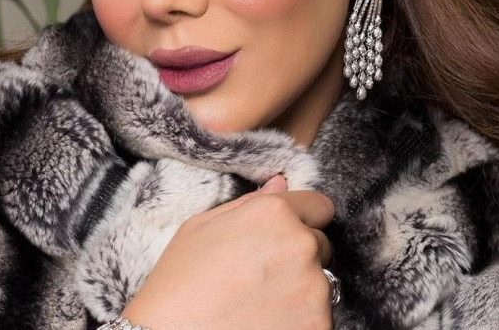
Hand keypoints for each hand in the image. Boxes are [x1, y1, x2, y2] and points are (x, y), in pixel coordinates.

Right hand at [121, 174, 335, 329]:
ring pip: (321, 285)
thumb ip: (249, 203)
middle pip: (320, 246)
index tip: (280, 241)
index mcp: (274, 213)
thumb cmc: (178, 286)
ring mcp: (315, 289)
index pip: (319, 207)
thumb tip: (281, 183)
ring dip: (300, 293)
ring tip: (257, 307)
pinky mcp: (320, 326)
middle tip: (260, 279)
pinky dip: (300, 323)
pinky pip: (319, 318)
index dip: (300, 221)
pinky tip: (265, 325)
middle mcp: (301, 245)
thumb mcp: (200, 228)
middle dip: (299, 258)